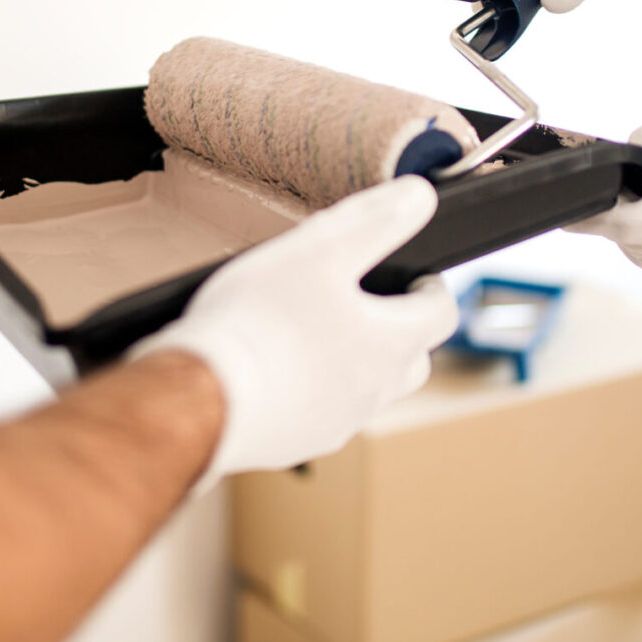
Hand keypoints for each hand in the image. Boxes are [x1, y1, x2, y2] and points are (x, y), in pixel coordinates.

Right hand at [130, 176, 458, 479]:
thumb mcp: (321, 249)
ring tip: (317, 335)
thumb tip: (421, 198)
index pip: (441, 315)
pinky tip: (276, 371)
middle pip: (411, 361)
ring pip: (365, 392)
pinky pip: (318, 414)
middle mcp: (372, 393)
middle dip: (399, 331)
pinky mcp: (294, 443)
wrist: (201, 397)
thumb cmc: (259, 320)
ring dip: (355, 363)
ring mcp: (334, 424)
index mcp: (390, 344)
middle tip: (370, 304)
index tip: (416, 275)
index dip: (432, 289)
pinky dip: (311, 391)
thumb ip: (375, 221)